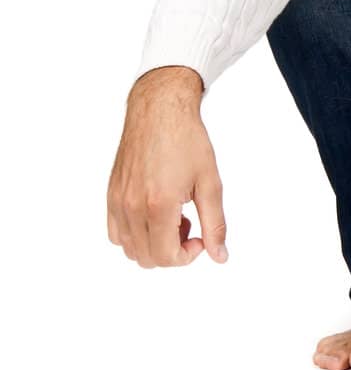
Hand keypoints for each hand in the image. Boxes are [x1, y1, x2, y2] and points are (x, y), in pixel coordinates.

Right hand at [107, 66, 228, 267]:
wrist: (159, 111)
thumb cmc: (186, 141)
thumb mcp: (210, 183)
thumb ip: (215, 223)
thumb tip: (219, 255)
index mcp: (158, 204)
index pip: (165, 256)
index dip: (188, 255)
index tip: (201, 237)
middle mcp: (131, 206)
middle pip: (147, 258)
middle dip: (173, 251)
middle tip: (191, 225)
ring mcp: (117, 201)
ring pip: (129, 248)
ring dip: (154, 243)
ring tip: (174, 217)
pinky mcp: (111, 194)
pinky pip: (115, 233)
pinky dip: (135, 234)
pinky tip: (155, 213)